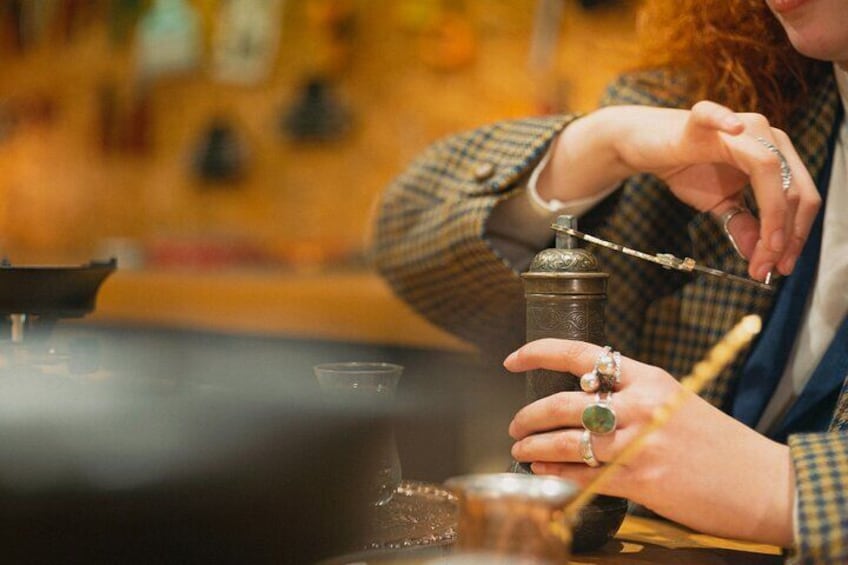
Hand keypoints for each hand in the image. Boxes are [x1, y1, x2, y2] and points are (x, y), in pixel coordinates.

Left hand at [503, 338, 793, 546]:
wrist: (765, 483)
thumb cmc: (721, 443)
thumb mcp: (678, 400)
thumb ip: (634, 396)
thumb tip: (588, 399)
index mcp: (650, 378)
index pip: (582, 354)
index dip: (539, 352)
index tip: (513, 360)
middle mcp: (641, 405)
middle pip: (564, 402)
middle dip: (529, 414)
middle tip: (515, 423)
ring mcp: (639, 443)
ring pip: (566, 439)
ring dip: (534, 446)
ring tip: (521, 449)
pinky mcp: (640, 480)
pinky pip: (583, 474)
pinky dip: (556, 473)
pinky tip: (543, 473)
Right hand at [540, 101, 820, 280]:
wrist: (647, 147)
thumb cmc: (687, 168)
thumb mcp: (719, 203)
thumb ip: (742, 225)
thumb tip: (760, 257)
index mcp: (777, 154)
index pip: (800, 196)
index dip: (796, 235)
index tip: (782, 267)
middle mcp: (766, 136)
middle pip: (792, 188)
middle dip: (783, 235)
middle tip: (767, 267)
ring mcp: (737, 125)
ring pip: (769, 167)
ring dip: (771, 214)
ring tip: (761, 251)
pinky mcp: (702, 120)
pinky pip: (715, 116)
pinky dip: (725, 121)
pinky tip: (734, 131)